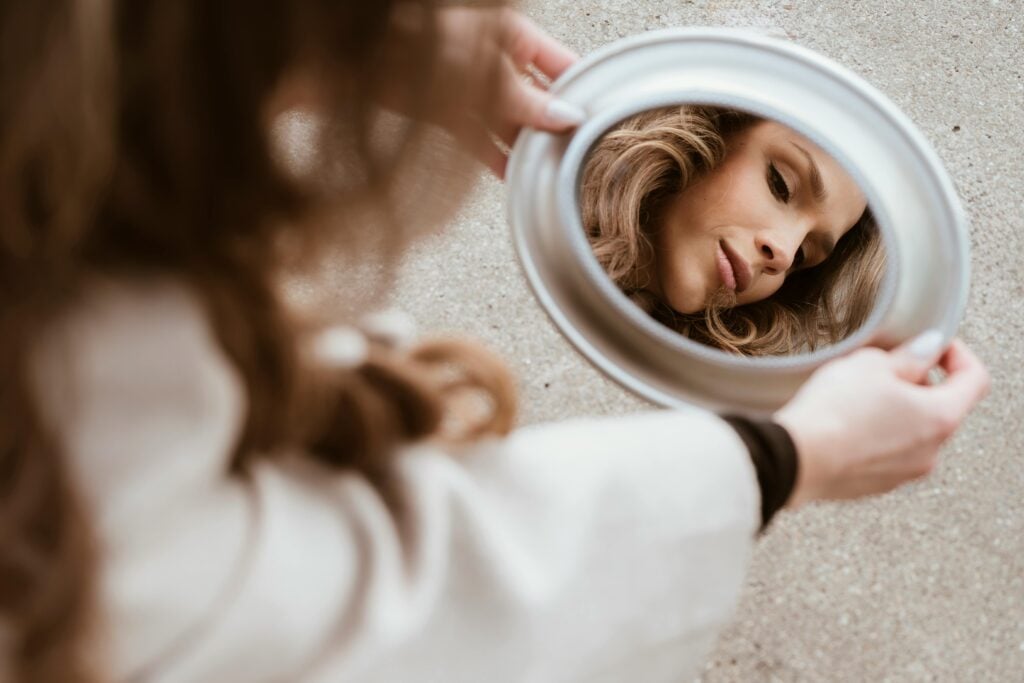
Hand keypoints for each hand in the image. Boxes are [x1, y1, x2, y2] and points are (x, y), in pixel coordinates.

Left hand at [387, 8, 582, 177]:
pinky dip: (494, 157)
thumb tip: (566, 119)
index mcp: (513, 35)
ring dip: (524, 147)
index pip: (562, 65)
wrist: (359, 56)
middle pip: (536, 99)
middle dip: (552, 127)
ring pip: (508, 122)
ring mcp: (471, 87)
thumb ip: (525, 99)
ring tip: (546, 175)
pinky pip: (479, 137)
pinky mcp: (446, 111)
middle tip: (573, 156)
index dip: (581, 93)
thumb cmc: (423, 37)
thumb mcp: (487, 69)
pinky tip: (512, 177)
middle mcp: (496, 60)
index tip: (598, 124)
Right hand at [775, 333, 989, 507]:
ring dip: (895, 411)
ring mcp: (904, 472)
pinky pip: (886, 452)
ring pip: (912, 432)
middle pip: (941, 407)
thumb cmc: (835, 412)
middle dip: (918, 384)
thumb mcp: (872, 364)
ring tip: (857, 397)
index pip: (975, 379)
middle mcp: (931, 451)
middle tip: (884, 368)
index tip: (936, 345)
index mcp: (940, 417)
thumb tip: (926, 350)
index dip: (958, 354)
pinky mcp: (876, 485)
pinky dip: (874, 435)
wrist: (796, 458)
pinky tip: (845, 423)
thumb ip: (910, 355)